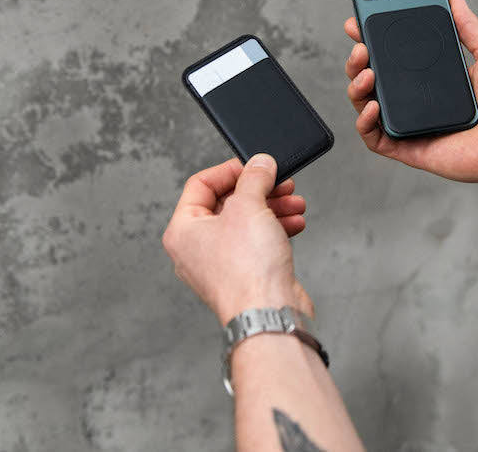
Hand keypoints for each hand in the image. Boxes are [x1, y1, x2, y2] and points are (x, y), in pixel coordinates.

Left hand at [163, 155, 313, 324]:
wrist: (269, 314)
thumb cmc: (248, 271)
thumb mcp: (250, 206)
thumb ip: (254, 178)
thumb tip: (260, 163)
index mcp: (183, 230)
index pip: (200, 184)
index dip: (230, 170)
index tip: (255, 165)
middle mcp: (195, 249)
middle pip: (226, 203)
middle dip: (259, 191)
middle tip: (280, 184)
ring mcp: (218, 265)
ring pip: (244, 223)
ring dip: (272, 208)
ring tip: (294, 205)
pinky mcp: (242, 276)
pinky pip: (255, 243)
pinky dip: (274, 230)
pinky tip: (293, 224)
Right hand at [344, 0, 477, 185]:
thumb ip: (468, 26)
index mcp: (431, 79)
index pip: (391, 57)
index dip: (370, 38)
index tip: (359, 20)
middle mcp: (416, 101)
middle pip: (372, 78)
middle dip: (357, 59)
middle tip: (360, 44)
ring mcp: (411, 125)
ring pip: (366, 106)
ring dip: (356, 86)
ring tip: (366, 71)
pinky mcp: (410, 149)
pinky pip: (375, 139)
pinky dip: (365, 122)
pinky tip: (373, 105)